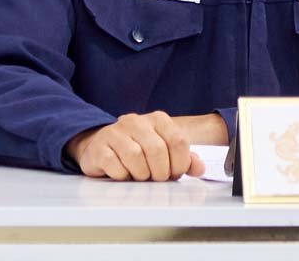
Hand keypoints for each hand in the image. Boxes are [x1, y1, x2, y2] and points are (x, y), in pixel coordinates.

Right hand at [66, 111, 206, 180]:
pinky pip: (115, 166)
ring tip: (140, 176)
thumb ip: (184, 159)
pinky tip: (123, 174)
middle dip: (161, 172)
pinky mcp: (99, 148)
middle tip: (157, 179)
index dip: (180, 163)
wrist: (102, 146)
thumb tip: (199, 168)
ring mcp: (115, 132)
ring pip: (136, 157)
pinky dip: (123, 176)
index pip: (178, 141)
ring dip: (141, 175)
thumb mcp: (165, 152)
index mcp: (157, 119)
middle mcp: (136, 121)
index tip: (175, 173)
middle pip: (157, 150)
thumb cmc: (138, 151)